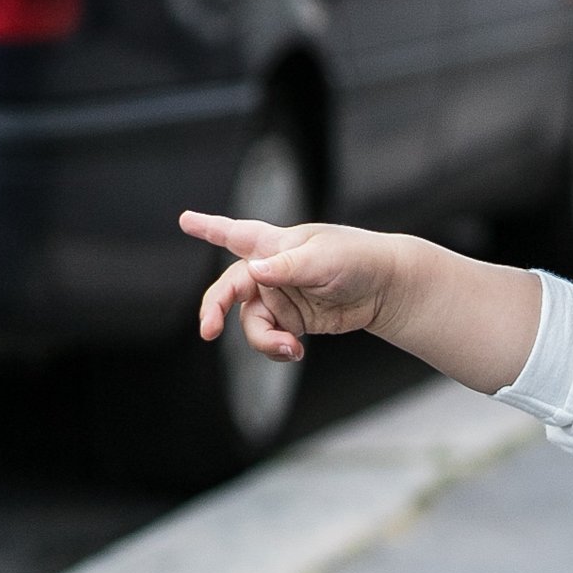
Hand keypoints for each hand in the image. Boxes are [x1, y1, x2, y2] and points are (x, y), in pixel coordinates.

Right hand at [181, 211, 404, 364]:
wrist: (388, 287)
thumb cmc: (357, 259)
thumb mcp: (322, 258)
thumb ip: (287, 267)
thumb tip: (255, 271)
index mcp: (275, 244)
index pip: (235, 234)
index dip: (208, 228)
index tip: (184, 220)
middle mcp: (272, 270)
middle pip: (230, 289)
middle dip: (215, 309)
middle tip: (208, 330)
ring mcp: (281, 297)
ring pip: (251, 322)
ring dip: (262, 338)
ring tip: (288, 348)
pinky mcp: (294, 321)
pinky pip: (271, 338)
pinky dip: (276, 348)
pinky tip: (294, 352)